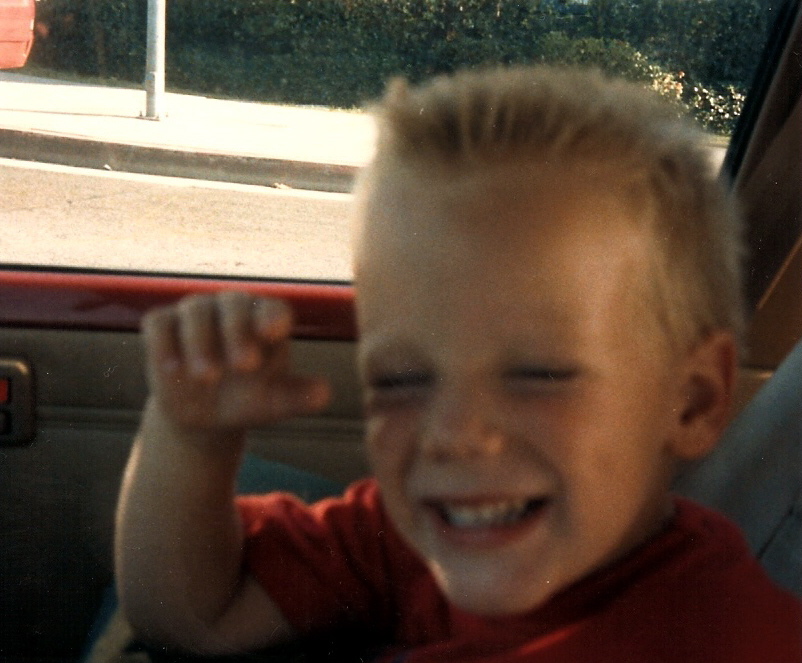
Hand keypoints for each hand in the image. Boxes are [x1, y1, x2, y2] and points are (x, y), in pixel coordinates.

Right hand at [142, 292, 330, 433]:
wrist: (206, 415)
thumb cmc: (250, 399)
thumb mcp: (275, 403)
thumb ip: (299, 396)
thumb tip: (325, 394)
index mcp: (266, 320)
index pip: (273, 309)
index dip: (273, 317)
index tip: (273, 334)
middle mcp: (232, 309)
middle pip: (234, 303)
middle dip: (238, 331)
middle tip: (245, 366)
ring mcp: (196, 314)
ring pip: (195, 311)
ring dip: (201, 342)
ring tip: (209, 377)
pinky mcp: (163, 326)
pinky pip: (159, 323)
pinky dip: (163, 344)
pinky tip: (173, 369)